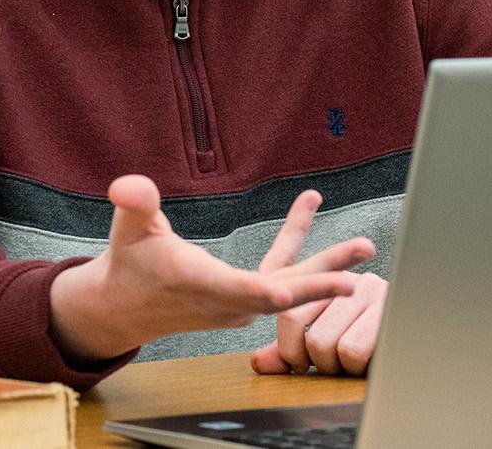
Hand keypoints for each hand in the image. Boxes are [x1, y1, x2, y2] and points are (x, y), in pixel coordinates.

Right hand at [49, 177, 375, 361]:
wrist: (127, 307)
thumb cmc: (129, 264)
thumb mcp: (127, 229)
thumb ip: (135, 205)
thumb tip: (128, 183)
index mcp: (196, 286)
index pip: (231, 292)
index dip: (258, 292)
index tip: (285, 294)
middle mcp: (225, 301)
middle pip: (276, 298)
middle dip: (315, 289)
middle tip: (352, 282)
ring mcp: (240, 303)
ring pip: (289, 286)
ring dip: (326, 267)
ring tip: (364, 247)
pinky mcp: (247, 296)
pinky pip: (280, 272)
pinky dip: (297, 243)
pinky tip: (307, 203)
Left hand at [250, 269, 387, 376]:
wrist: (425, 347)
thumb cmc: (370, 348)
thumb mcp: (325, 343)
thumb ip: (291, 349)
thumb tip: (261, 363)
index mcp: (330, 283)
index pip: (289, 312)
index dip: (288, 346)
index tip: (299, 364)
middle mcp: (350, 282)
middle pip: (298, 324)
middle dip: (312, 359)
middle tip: (333, 365)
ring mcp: (373, 292)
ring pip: (325, 342)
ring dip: (337, 365)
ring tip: (355, 362)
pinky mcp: (391, 310)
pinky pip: (353, 350)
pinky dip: (357, 367)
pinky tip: (371, 361)